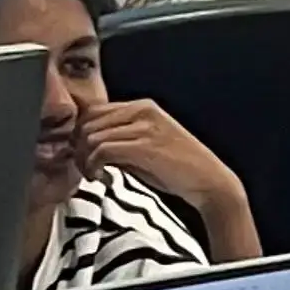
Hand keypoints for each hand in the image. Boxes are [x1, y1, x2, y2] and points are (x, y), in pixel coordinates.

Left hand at [79, 97, 242, 205]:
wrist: (210, 182)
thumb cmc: (180, 170)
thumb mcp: (146, 147)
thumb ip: (119, 141)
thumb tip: (86, 147)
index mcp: (144, 107)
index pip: (94, 110)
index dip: (81, 133)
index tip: (84, 154)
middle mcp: (143, 111)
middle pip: (88, 121)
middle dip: (78, 146)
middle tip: (84, 167)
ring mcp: (144, 127)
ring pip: (91, 135)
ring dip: (84, 159)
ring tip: (93, 174)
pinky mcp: (144, 146)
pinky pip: (102, 150)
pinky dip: (94, 166)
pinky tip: (101, 177)